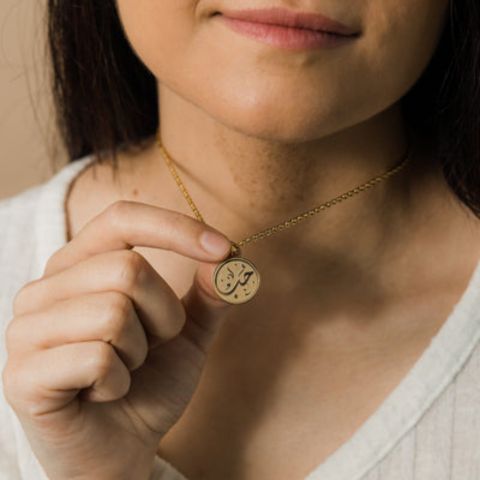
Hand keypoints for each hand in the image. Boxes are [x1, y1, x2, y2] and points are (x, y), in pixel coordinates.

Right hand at [2, 200, 235, 479]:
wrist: (122, 447)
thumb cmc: (150, 381)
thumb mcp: (189, 332)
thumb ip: (209, 293)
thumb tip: (228, 257)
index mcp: (81, 265)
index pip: (123, 219)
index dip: (176, 228)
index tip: (224, 249)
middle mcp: (46, 288)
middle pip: (128, 270)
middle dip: (164, 316)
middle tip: (152, 346)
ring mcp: (27, 330)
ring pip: (114, 313)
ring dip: (140, 351)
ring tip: (125, 370)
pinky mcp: (22, 375)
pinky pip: (97, 360)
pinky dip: (118, 382)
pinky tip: (104, 394)